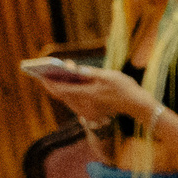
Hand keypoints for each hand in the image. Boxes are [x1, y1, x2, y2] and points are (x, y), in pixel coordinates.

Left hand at [32, 64, 153, 125]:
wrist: (136, 104)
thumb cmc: (123, 88)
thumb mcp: (108, 75)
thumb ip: (89, 72)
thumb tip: (73, 68)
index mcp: (87, 93)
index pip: (61, 89)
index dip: (49, 82)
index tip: (40, 75)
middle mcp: (84, 102)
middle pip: (61, 94)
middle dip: (52, 84)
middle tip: (43, 74)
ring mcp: (88, 107)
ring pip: (67, 98)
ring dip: (60, 88)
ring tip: (53, 77)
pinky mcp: (91, 109)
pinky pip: (75, 101)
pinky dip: (69, 92)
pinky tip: (68, 85)